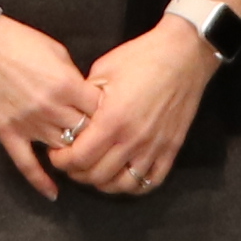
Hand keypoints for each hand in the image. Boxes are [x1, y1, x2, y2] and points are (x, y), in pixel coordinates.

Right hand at [0, 17, 98, 200]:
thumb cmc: (18, 41)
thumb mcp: (58, 52)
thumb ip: (75, 79)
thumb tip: (87, 98)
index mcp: (67, 86)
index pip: (102, 112)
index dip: (111, 115)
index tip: (113, 117)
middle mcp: (51, 109)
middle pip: (86, 135)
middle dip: (96, 138)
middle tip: (103, 142)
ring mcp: (29, 124)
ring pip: (62, 152)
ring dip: (74, 156)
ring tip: (83, 161)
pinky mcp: (8, 133)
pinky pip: (26, 164)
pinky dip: (40, 182)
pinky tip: (53, 193)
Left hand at [49, 22, 215, 198]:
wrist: (183, 55)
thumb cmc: (141, 57)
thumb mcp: (102, 71)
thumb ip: (84, 99)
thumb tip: (71, 117)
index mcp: (112, 120)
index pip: (79, 158)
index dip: (62, 161)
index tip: (57, 154)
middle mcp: (133, 139)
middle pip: (97, 176)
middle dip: (77, 172)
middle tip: (72, 162)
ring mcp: (154, 147)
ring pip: (123, 185)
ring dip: (104, 183)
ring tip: (95, 170)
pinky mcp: (171, 149)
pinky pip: (151, 182)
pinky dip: (134, 185)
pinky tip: (123, 175)